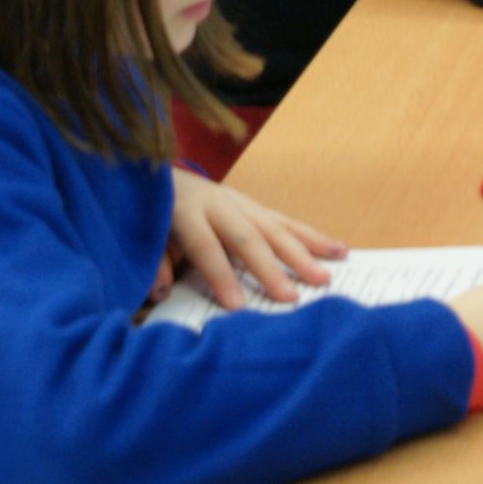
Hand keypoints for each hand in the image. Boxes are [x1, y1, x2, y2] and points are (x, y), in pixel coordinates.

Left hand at [149, 168, 347, 309]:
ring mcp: (242, 203)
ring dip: (303, 254)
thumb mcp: (144, 237)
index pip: (206, 246)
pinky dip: (313, 238)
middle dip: (270, 269)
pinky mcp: (256, 206)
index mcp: (187, 211)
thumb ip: (153, 263)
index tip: (237, 307)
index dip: (221, 276)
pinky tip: (338, 249)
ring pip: (276, 228)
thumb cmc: (152, 215)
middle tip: (291, 297)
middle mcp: (220, 204)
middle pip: (248, 237)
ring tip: (325, 276)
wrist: (161, 176)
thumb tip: (160, 291)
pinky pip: (288, 223)